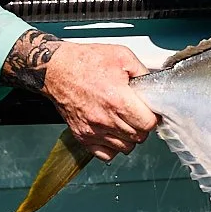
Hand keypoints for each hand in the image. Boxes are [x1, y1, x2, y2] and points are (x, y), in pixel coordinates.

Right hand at [4, 30, 156, 161]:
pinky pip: (106, 154)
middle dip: (142, 126)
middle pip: (138, 137)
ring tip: (124, 121)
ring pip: (125, 148)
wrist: (56, 69)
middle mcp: (105, 119)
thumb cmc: (86, 61)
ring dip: (129, 137)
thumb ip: (143, 72)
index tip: (149, 111)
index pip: (148, 124)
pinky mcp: (82, 136)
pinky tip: (112, 132)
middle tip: (137, 114)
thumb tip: (155, 86)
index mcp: (118, 100)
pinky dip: (113, 147)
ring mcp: (92, 130)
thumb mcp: (121, 56)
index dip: (153, 117)